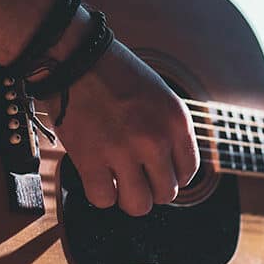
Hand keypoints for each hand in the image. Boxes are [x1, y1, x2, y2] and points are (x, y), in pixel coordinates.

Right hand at [41, 40, 198, 215]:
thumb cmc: (113, 73)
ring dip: (127, 198)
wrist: (75, 58)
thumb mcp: (158, 95)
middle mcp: (155, 139)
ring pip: (138, 205)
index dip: (171, 176)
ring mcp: (123, 151)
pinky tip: (97, 177)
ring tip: (118, 182)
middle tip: (135, 176)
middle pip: (166, 194)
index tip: (156, 172)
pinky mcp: (91, 159)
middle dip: (150, 189)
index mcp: (176, 121)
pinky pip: (103, 199)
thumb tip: (167, 168)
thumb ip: (167, 130)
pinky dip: (99, 194)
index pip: (188, 172)